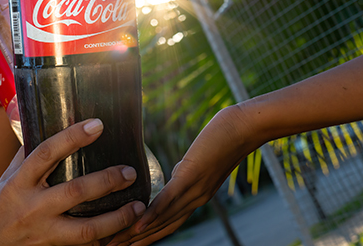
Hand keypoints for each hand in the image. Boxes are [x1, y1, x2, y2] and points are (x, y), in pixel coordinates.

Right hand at [0, 119, 145, 245]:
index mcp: (19, 183)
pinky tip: (124, 230)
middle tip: (129, 172)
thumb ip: (27, 154)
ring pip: (85, 229)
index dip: (72, 137)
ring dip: (116, 218)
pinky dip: (105, 238)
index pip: (46, 153)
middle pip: (74, 191)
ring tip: (138, 207)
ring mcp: (43, 233)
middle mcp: (31, 207)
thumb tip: (45, 121)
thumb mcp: (6, 179)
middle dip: (106, 180)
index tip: (97, 124)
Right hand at [110, 106, 255, 245]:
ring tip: (116, 243)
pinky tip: (138, 224)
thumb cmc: (223, 137)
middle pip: (162, 228)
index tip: (124, 243)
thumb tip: (172, 175)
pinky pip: (169, 199)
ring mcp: (194, 190)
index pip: (167, 223)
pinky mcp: (191, 176)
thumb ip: (185, 173)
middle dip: (135, 241)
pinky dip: (152, 213)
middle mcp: (194, 200)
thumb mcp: (198, 162)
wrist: (245, 128)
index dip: (145, 236)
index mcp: (196, 197)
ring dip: (138, 234)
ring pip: (162, 218)